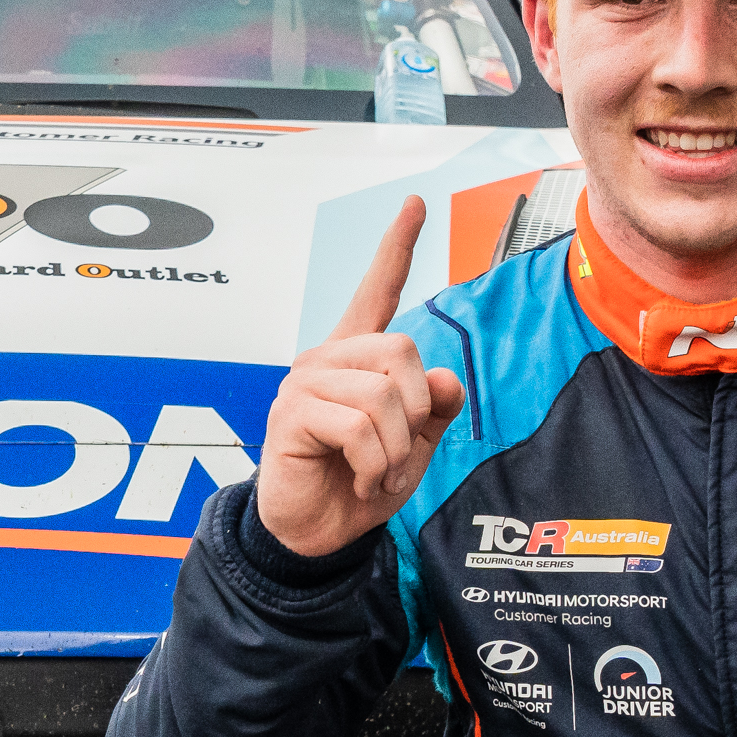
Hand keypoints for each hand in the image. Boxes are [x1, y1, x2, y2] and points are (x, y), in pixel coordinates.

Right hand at [256, 196, 466, 559]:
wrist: (317, 533)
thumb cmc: (360, 484)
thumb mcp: (414, 445)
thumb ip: (433, 407)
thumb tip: (444, 379)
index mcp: (355, 359)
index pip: (376, 292)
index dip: (396, 248)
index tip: (414, 204)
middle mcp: (326, 359)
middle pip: (400, 349)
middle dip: (416, 409)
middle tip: (400, 452)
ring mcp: (305, 382)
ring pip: (381, 394)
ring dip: (394, 449)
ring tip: (377, 472)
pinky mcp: (291, 413)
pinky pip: (358, 427)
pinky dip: (373, 462)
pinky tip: (359, 477)